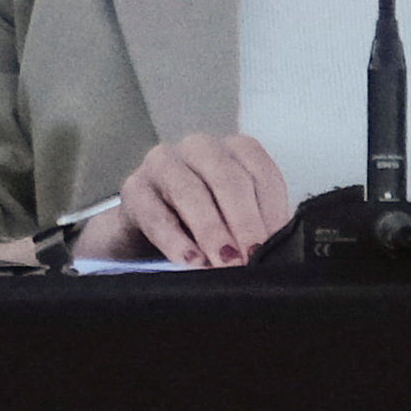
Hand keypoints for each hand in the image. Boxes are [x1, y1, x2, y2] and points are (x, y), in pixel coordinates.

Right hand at [76, 133, 292, 267]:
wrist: (148, 230)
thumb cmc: (201, 222)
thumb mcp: (235, 221)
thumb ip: (257, 230)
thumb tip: (276, 256)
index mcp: (234, 151)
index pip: (261, 172)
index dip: (271, 211)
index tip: (274, 246)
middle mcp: (200, 148)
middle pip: (227, 178)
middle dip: (243, 221)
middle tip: (251, 257)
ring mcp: (163, 164)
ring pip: (189, 191)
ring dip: (210, 230)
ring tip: (224, 262)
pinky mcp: (133, 188)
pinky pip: (153, 213)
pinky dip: (173, 239)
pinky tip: (188, 259)